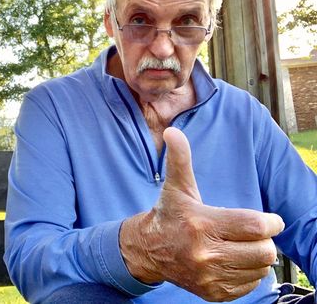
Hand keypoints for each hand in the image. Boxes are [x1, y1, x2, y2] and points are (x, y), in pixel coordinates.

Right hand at [120, 127, 284, 301]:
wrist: (148, 250)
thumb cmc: (168, 215)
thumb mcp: (176, 186)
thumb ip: (180, 158)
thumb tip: (172, 131)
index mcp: (201, 224)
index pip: (254, 226)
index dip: (270, 222)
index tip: (270, 220)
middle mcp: (205, 253)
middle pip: (263, 251)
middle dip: (264, 240)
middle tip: (254, 233)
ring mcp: (209, 276)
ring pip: (260, 270)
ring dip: (257, 257)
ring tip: (242, 246)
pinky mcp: (213, 292)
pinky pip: (250, 286)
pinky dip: (249, 273)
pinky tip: (234, 260)